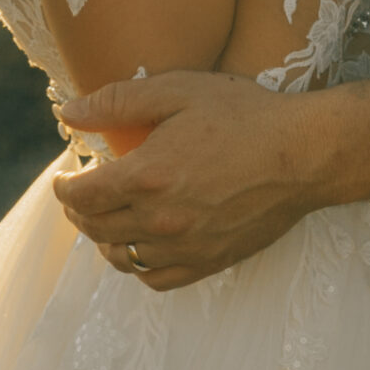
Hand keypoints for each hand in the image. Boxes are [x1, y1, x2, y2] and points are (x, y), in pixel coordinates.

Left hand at [53, 70, 322, 289]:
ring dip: (104, 239)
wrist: (305, 153)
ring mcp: (186, 245)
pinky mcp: (210, 261)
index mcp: (148, 174)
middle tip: (80, 195)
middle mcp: (161, 218)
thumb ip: (117, 101)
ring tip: (106, 219)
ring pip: (122, 257)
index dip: (64, 188)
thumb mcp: (178, 90)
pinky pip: (157, 279)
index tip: (65, 177)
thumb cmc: (245, 114)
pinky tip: (141, 244)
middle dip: (79, 212)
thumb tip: (67, 112)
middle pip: (97, 228)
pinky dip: (139, 265)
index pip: (82, 196)